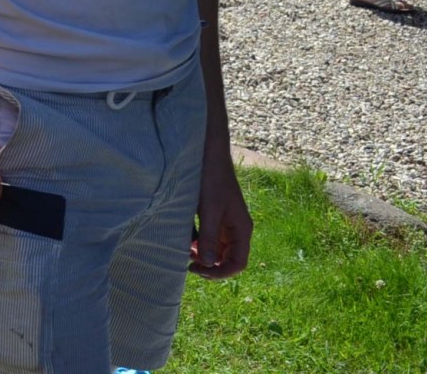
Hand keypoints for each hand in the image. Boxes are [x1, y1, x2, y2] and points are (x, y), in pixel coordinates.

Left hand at [190, 147, 251, 277]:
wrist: (207, 153)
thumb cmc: (211, 179)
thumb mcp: (209, 210)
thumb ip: (209, 237)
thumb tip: (207, 264)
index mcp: (241, 229)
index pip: (238, 263)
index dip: (221, 273)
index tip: (199, 270)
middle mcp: (236, 229)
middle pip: (227, 258)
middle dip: (210, 265)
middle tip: (188, 264)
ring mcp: (225, 222)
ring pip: (217, 249)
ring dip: (203, 255)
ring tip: (185, 251)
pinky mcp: (213, 215)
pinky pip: (209, 237)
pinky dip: (198, 242)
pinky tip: (186, 238)